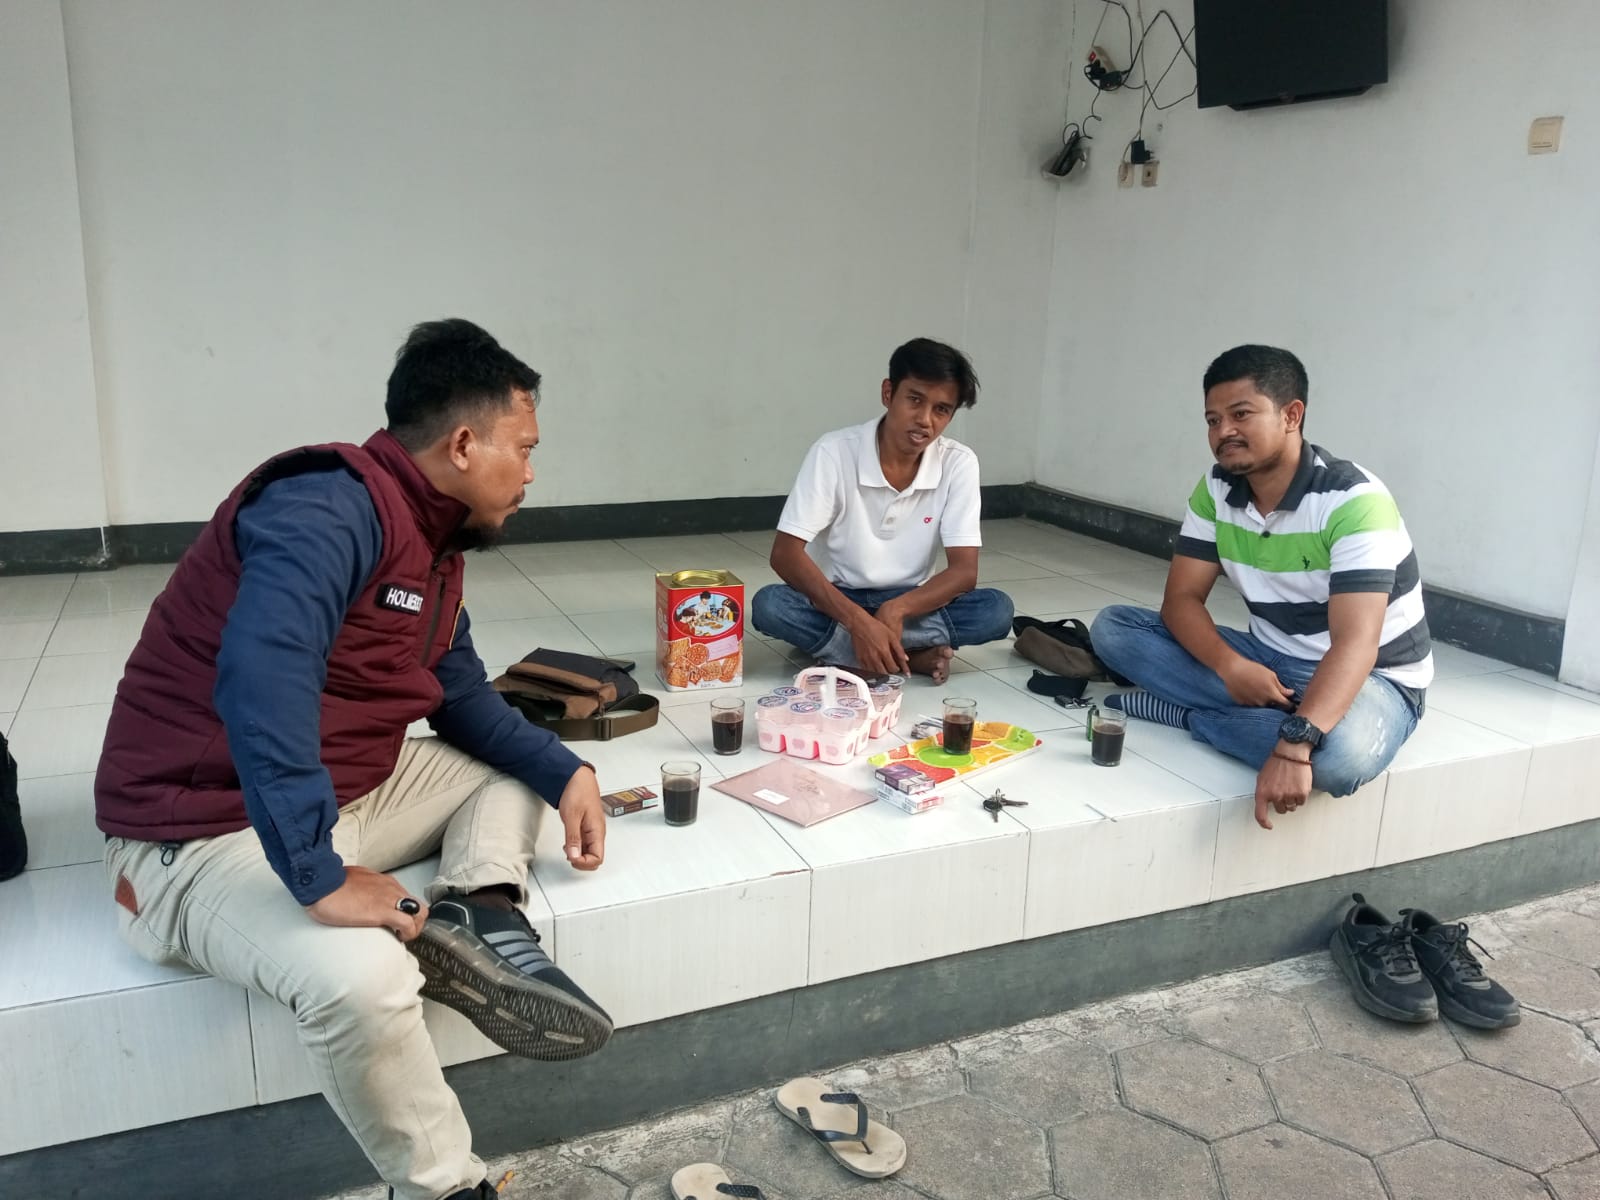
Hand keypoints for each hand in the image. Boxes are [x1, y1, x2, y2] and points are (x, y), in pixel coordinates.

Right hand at [306, 865, 428, 939]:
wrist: (321, 884)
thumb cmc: (330, 884)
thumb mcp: (352, 882)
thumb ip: (362, 888)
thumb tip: (359, 897)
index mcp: (383, 882)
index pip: (406, 896)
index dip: (406, 912)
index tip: (398, 922)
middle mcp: (391, 888)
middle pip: (418, 905)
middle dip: (415, 921)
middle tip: (402, 932)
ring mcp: (390, 898)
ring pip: (419, 913)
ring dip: (414, 928)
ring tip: (401, 936)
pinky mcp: (384, 911)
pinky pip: (408, 924)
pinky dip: (408, 934)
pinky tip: (398, 938)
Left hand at [559, 766, 606, 870]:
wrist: (577, 777)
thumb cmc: (577, 791)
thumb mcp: (572, 816)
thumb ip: (573, 838)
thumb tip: (574, 856)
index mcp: (597, 830)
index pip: (597, 858)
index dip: (584, 863)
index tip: (571, 858)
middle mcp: (597, 832)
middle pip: (595, 858)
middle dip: (582, 862)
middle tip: (568, 856)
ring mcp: (592, 830)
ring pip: (589, 852)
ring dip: (578, 856)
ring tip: (567, 850)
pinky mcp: (586, 827)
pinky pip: (585, 844)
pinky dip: (577, 848)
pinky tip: (568, 845)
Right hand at [849, 612, 910, 675]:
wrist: (860, 624)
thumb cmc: (876, 627)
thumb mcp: (892, 636)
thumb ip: (899, 649)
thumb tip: (906, 659)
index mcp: (884, 652)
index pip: (892, 668)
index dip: (896, 669)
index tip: (897, 667)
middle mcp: (875, 657)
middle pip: (884, 673)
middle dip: (889, 673)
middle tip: (890, 669)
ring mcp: (866, 659)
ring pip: (875, 674)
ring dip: (880, 673)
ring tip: (883, 669)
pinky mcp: (859, 659)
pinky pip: (866, 670)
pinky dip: (871, 671)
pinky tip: (874, 668)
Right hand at [1221, 658, 1295, 708]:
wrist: (1232, 670)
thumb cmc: (1252, 669)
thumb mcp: (1270, 675)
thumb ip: (1280, 687)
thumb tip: (1290, 693)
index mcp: (1272, 694)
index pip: (1286, 704)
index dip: (1290, 704)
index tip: (1292, 703)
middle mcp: (1263, 702)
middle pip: (1273, 705)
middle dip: (1274, 700)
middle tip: (1271, 691)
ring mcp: (1252, 704)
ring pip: (1262, 705)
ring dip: (1263, 700)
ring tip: (1258, 688)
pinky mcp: (1243, 703)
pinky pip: (1251, 704)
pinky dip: (1253, 699)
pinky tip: (1249, 690)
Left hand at [1254, 746, 1312, 829]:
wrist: (1291, 753)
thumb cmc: (1276, 763)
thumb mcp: (1262, 778)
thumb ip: (1263, 793)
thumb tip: (1265, 805)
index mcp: (1262, 792)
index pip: (1260, 814)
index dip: (1264, 823)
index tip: (1268, 825)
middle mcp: (1275, 796)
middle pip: (1280, 810)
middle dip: (1282, 803)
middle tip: (1283, 790)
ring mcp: (1289, 795)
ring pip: (1291, 807)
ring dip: (1291, 800)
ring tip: (1290, 785)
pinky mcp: (1301, 793)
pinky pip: (1301, 802)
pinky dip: (1300, 796)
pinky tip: (1297, 784)